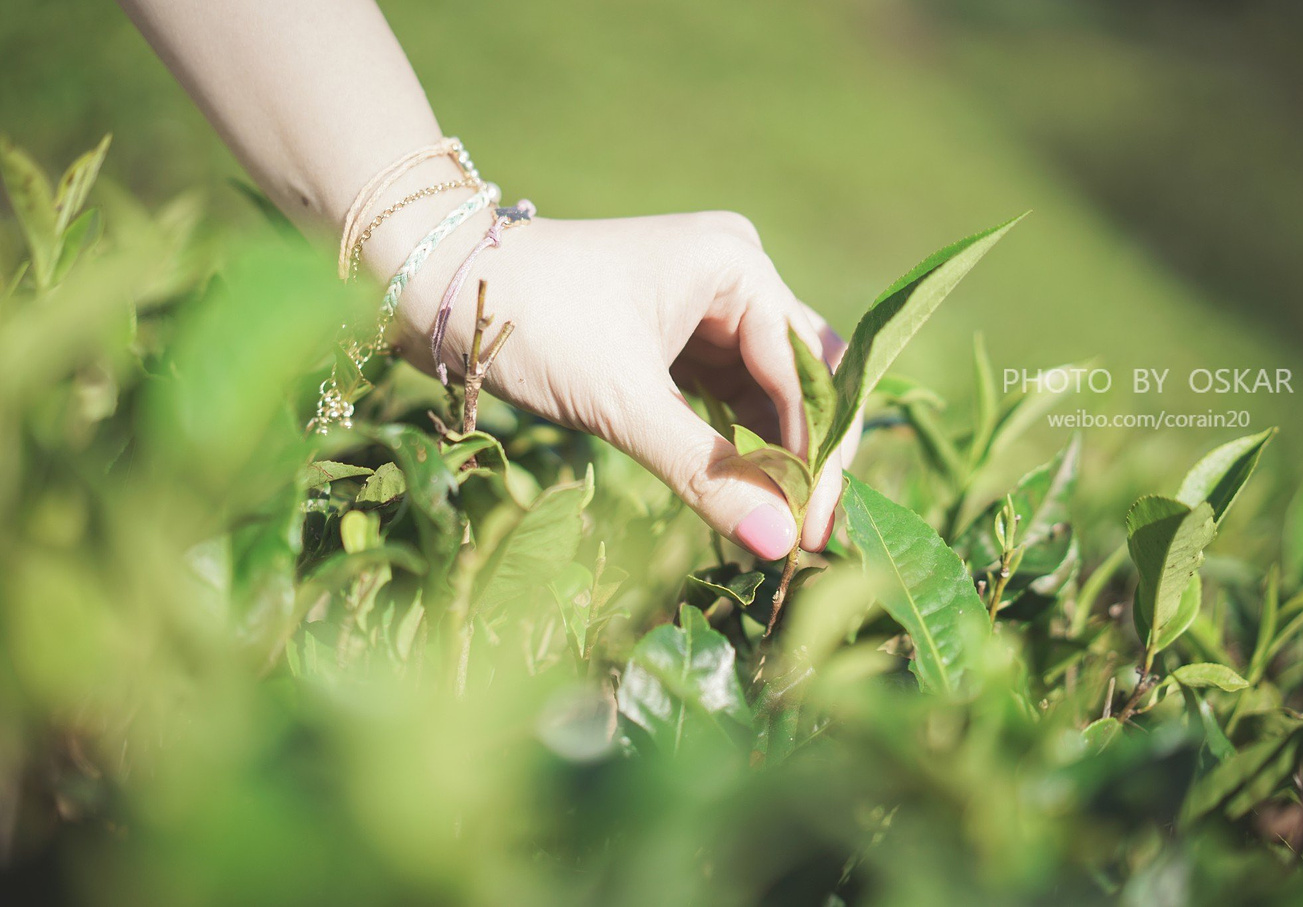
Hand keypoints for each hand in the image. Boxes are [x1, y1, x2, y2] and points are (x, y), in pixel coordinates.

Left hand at [386, 209, 862, 559]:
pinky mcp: (680, 331)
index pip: (809, 373)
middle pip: (805, 377)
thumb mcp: (621, 403)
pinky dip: (738, 443)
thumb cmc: (534, 323)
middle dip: (808, 455)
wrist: (442, 284)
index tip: (816, 530)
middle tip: (809, 536)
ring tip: (778, 526)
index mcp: (738, 266)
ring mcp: (710, 302)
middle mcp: (737, 274)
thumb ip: (704, 473)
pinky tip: (744, 492)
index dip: (818, 456)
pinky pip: (732, 393)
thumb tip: (778, 545)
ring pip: (771, 391)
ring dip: (775, 455)